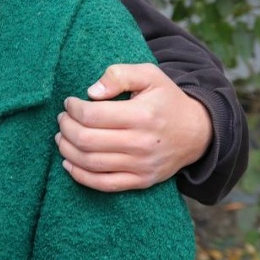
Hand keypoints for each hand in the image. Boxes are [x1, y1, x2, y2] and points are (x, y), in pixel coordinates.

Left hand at [55, 63, 212, 191]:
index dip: (72, 108)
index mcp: (142, 115)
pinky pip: (104, 184)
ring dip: (67, 150)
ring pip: (90, 163)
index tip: (69, 103)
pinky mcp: (141, 181)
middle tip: (62, 119)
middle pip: (86, 140)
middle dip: (66, 127)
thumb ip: (119, 75)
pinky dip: (80, 176)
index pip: (92, 115)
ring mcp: (141, 165)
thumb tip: (91, 92)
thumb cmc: (167, 100)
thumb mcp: (149, 75)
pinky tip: (68, 163)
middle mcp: (142, 143)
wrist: (198, 132)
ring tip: (61, 137)